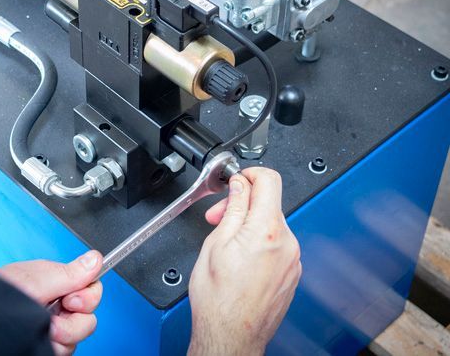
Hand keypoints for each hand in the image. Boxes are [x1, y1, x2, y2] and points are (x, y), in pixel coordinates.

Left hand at [0, 251, 102, 355]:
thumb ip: (68, 273)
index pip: (90, 288)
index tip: (70, 299)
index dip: (87, 296)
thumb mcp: (35, 280)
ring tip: (40, 330)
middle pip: (89, 316)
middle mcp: (54, 306)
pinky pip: (66, 350)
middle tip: (52, 319)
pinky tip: (39, 341)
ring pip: (79, 336)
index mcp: (53, 283)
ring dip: (62, 336)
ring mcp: (50, 328)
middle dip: (74, 321)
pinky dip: (54, 348)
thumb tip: (95, 259)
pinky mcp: (46, 345)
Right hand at [188, 168, 300, 355]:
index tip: (236, 179)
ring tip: (226, 242)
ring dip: (249, 225)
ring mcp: (293, 260)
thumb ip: (232, 208)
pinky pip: (277, 246)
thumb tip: (239, 185)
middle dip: (242, 204)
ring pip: (272, 225)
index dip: (249, 173)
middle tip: (218, 216)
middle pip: (269, 204)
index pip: (269, 180)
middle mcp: (288, 243)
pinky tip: (239, 258)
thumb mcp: (216, 243)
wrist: (231, 335)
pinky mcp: (292, 273)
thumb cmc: (219, 299)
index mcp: (267, 230)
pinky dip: (259, 243)